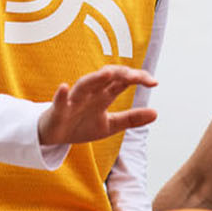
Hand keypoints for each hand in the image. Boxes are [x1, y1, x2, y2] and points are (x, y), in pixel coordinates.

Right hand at [36, 65, 157, 145]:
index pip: (122, 81)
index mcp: (103, 95)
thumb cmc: (82, 125)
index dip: (138, 79)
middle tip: (137, 77)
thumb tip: (156, 113)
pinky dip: (61, 95)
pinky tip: (64, 87)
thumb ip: (131, 119)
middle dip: (121, 74)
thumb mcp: (110, 125)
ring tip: (107, 73)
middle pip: (106, 78)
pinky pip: (59, 102)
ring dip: (95, 78)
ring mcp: (73, 100)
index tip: (154, 82)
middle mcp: (90, 93)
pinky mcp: (58, 111)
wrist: (55, 137)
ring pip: (84, 85)